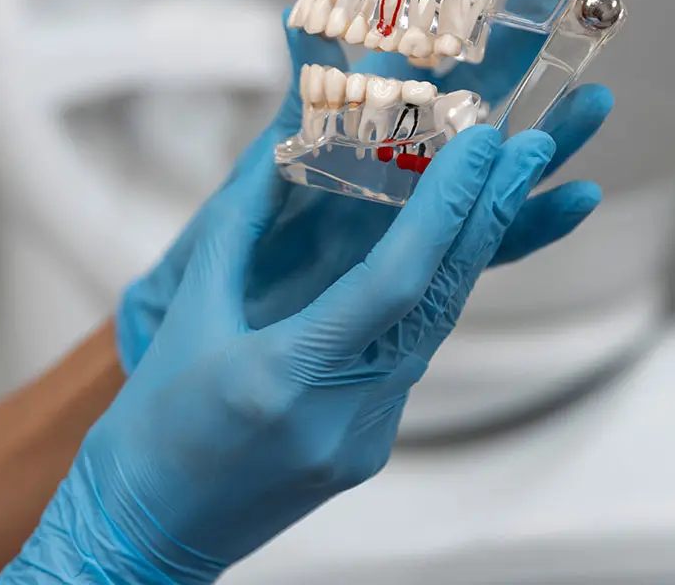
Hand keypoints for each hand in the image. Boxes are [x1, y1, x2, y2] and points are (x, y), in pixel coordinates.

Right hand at [2, 125, 556, 582]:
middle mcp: (341, 415)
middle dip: (488, 216)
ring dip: (462, 258)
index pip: (395, 280)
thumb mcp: (187, 316)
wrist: (146, 532)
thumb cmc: (150, 425)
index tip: (482, 142)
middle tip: (528, 146)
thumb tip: (280, 152)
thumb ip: (238, 228)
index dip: (447, 206)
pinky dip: (423, 305)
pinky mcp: (366, 453)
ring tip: (493, 188)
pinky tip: (432, 262)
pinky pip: (407, 366)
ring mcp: (362, 442)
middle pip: (438, 302)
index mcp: (285, 374)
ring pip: (431, 333)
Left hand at [117, 0, 612, 368]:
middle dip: (525, 42)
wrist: (211, 335)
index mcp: (349, 131)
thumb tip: (298, 19)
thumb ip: (295, 103)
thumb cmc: (221, 249)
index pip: (412, 51)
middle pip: (469, 94)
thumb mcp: (258, 164)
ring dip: (548, 131)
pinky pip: (488, 249)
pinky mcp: (420, 273)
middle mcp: (388, 166)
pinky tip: (578, 199)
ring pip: (493, 167)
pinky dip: (532, 225)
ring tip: (595, 98)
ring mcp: (409, 218)